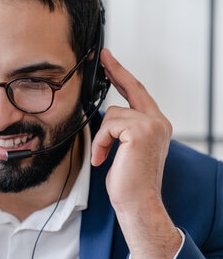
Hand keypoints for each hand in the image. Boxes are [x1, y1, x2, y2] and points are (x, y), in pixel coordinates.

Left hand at [91, 49, 180, 258]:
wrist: (137, 202)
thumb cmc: (129, 179)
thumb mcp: (125, 148)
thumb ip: (122, 128)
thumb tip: (107, 114)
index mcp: (156, 124)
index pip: (138, 93)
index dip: (123, 74)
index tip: (110, 60)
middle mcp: (158, 121)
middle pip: (131, 88)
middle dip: (115, 71)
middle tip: (103, 57)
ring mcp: (152, 124)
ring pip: (112, 114)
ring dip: (102, 136)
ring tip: (104, 155)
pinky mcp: (140, 131)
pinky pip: (108, 126)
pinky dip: (101, 143)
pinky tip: (103, 158)